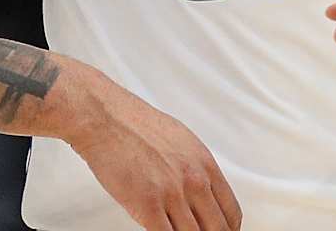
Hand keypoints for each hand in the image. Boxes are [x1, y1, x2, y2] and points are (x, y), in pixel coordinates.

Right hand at [62, 65, 241, 230]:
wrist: (104, 117)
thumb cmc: (134, 124)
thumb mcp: (180, 141)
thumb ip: (194, 168)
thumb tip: (200, 192)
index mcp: (204, 164)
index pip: (231, 213)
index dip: (226, 230)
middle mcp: (194, 180)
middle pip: (217, 229)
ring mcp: (172, 194)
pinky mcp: (147, 205)